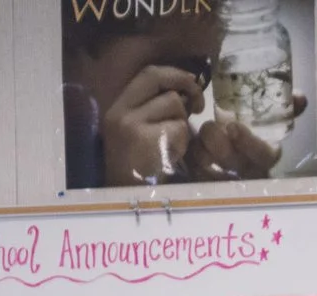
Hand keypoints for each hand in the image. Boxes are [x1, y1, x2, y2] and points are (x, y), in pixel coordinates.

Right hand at [102, 64, 203, 185]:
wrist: (123, 201)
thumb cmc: (138, 171)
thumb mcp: (137, 134)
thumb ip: (152, 111)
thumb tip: (185, 93)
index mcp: (118, 108)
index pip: (148, 73)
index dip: (174, 73)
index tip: (191, 83)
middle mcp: (121, 112)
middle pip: (160, 81)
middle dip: (186, 88)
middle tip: (198, 106)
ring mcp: (130, 124)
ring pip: (173, 105)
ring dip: (183, 123)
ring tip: (173, 144)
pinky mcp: (144, 140)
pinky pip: (178, 128)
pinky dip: (183, 142)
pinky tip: (172, 156)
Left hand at [185, 108, 288, 180]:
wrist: (234, 148)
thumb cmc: (254, 131)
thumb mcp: (271, 120)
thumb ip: (286, 108)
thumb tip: (302, 98)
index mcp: (267, 156)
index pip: (263, 156)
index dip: (249, 143)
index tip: (233, 126)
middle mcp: (249, 172)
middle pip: (234, 164)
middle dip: (219, 145)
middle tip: (210, 127)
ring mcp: (228, 181)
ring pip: (211, 170)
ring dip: (203, 150)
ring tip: (199, 136)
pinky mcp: (208, 184)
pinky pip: (196, 175)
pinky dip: (192, 159)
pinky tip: (192, 147)